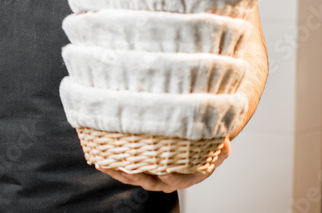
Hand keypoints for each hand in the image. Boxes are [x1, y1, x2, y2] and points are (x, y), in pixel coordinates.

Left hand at [96, 137, 230, 192]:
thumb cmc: (206, 142)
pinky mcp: (141, 169)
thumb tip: (222, 143)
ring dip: (117, 171)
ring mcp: (153, 175)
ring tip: (103, 163)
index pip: (174, 178)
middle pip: (148, 180)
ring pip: (133, 177)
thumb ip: (220, 146)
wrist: (197, 142)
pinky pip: (124, 170)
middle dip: (133, 174)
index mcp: (187, 175)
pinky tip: (99, 158)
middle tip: (120, 166)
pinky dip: (111, 165)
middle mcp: (167, 178)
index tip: (157, 168)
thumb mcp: (219, 144)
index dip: (165, 174)